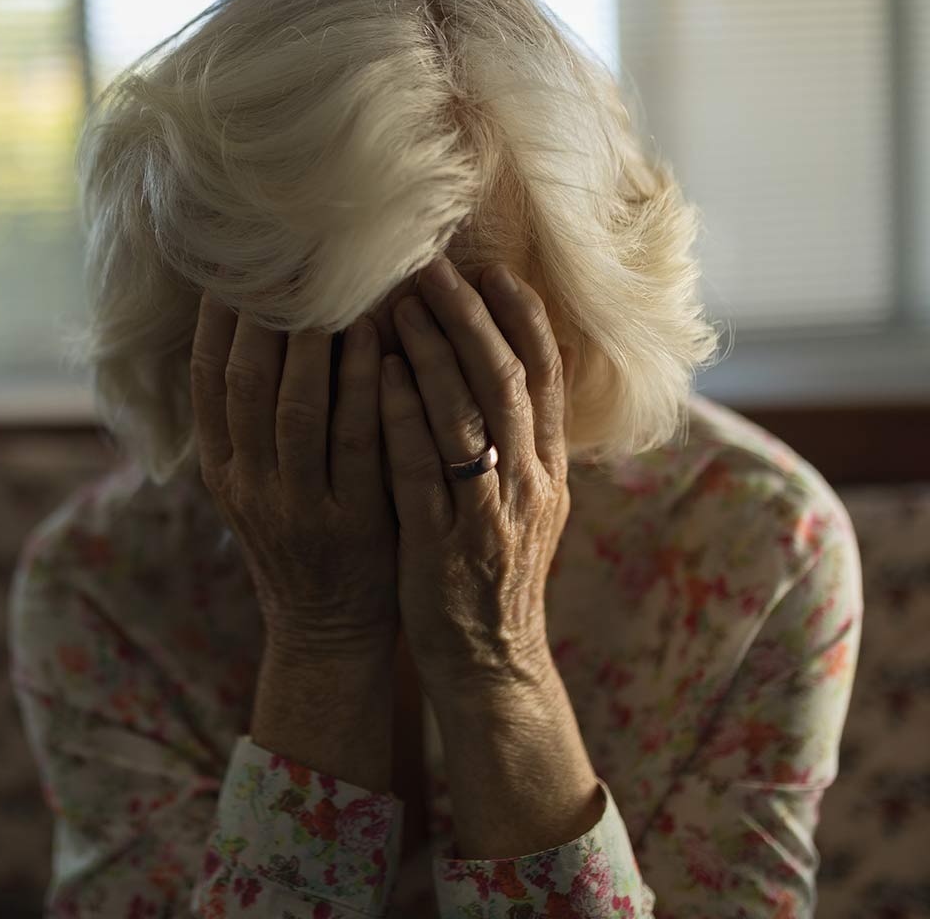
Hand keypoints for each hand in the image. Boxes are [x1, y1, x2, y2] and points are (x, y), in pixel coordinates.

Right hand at [191, 292, 398, 662]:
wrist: (328, 630)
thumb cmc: (300, 539)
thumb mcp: (257, 486)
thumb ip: (251, 421)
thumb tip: (255, 330)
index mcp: (222, 470)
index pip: (206, 382)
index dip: (216, 321)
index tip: (232, 269)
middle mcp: (250, 485)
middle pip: (246, 384)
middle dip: (264, 317)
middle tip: (288, 259)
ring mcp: (299, 505)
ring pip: (298, 408)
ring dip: (316, 343)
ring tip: (336, 286)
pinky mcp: (352, 522)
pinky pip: (358, 442)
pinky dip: (365, 388)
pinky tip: (382, 342)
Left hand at [380, 257, 575, 691]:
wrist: (491, 663)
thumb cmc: (490, 571)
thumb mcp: (522, 503)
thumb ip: (515, 442)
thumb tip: (501, 369)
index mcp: (548, 469)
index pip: (546, 375)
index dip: (521, 317)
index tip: (490, 267)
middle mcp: (528, 484)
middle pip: (509, 382)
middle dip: (471, 319)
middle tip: (432, 268)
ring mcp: (488, 515)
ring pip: (472, 419)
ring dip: (436, 355)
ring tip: (399, 306)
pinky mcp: (445, 546)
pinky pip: (425, 471)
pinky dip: (406, 418)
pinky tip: (382, 376)